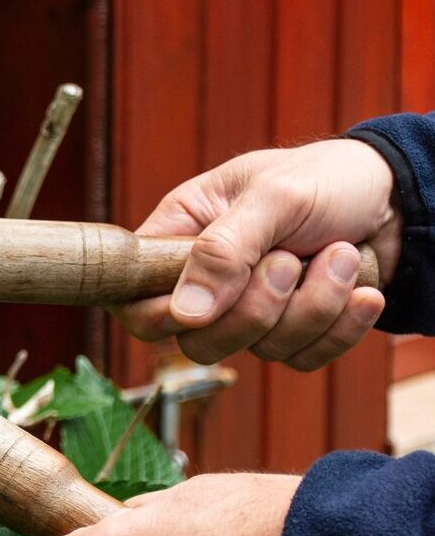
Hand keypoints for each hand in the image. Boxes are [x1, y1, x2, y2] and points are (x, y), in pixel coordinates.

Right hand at [117, 139, 401, 369]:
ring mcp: (252, 309)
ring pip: (258, 349)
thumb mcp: (273, 197)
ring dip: (313, 306)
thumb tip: (184, 314)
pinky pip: (303, 358)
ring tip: (340, 254)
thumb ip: (223, 251)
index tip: (200, 305)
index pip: (135, 299)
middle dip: (256, 310)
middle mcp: (208, 278)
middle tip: (290, 260)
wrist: (400, 196)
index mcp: (180, 234)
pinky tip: (361, 289)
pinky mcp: (295, 331)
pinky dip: (340, 327)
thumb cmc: (326, 177)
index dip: (158, 315)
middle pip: (198, 340)